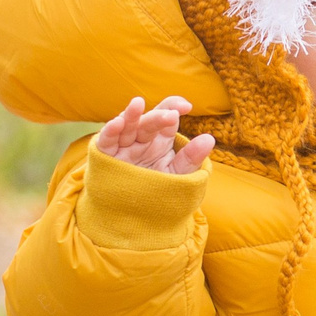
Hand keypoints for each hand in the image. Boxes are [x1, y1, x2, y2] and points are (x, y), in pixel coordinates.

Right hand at [94, 95, 214, 176]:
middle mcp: (142, 138)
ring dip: (131, 115)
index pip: (168, 116)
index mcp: (160, 138)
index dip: (175, 107)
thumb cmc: (157, 188)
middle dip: (159, 117)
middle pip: (149, 121)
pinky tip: (117, 122)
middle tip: (171, 115)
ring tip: (137, 103)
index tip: (187, 107)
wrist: (134, 212)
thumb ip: (191, 158)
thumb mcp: (176, 173)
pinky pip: (106, 141)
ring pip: (127, 126)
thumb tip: (210, 139)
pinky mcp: (107, 155)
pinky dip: (110, 131)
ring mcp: (124, 146)